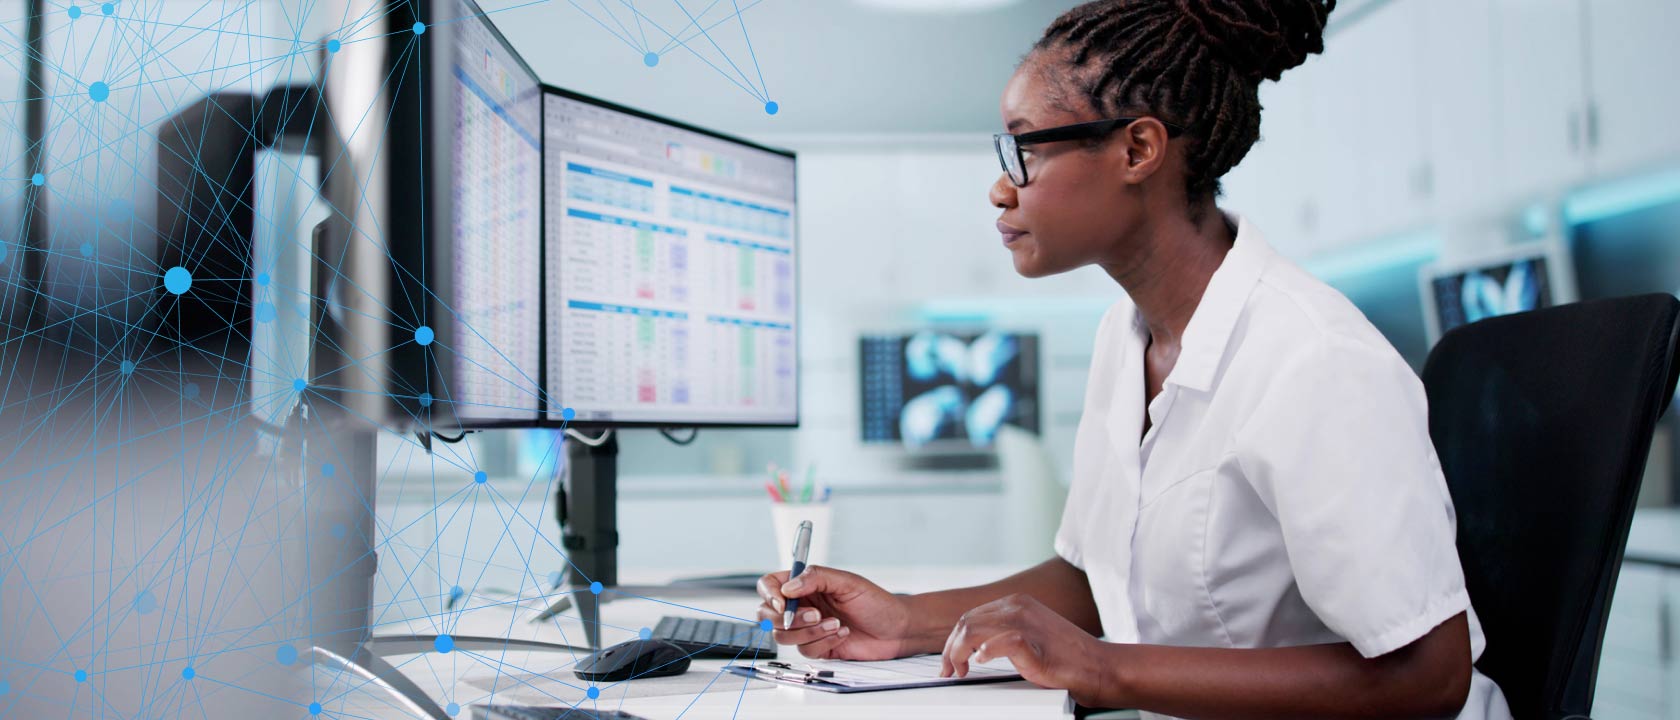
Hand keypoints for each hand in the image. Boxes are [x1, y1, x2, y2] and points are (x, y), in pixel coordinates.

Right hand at [755, 565, 912, 660]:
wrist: (896, 630)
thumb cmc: (875, 602)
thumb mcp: (847, 582)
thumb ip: (816, 578)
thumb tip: (788, 587)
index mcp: (804, 585)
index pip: (770, 586)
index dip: (770, 594)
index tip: (783, 602)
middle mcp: (802, 606)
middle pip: (768, 615)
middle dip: (788, 618)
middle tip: (815, 615)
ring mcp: (807, 628)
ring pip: (784, 636)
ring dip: (810, 631)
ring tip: (836, 623)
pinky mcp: (817, 647)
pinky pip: (805, 650)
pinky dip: (824, 642)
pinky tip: (842, 634)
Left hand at [939, 593, 1108, 700]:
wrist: (1098, 667)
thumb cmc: (1066, 657)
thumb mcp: (1029, 634)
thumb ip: (1003, 632)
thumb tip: (973, 646)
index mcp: (1016, 602)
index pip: (970, 616)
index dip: (953, 640)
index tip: (950, 660)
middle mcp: (1018, 606)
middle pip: (966, 623)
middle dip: (950, 648)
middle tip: (949, 670)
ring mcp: (1025, 622)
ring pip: (973, 630)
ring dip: (957, 653)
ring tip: (959, 672)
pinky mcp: (1033, 642)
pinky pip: (1000, 642)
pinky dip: (985, 652)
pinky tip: (981, 663)